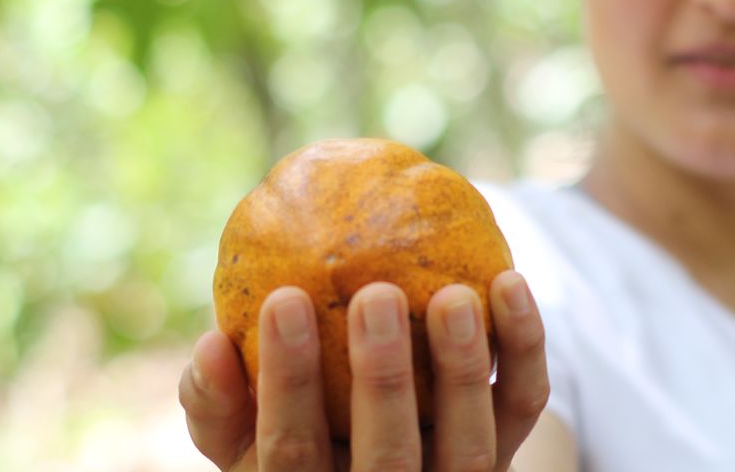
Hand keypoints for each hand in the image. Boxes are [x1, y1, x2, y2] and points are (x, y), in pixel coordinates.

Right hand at [178, 270, 548, 470]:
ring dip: (463, 369)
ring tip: (454, 295)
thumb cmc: (294, 434)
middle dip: (383, 379)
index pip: (291, 452)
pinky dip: (524, 347)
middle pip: (388, 460)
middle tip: (376, 295)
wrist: (384, 467)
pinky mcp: (507, 453)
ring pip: (470, 447)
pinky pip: (524, 404)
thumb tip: (210, 344)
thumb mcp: (239, 434)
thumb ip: (216, 398)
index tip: (283, 297)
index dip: (286, 380)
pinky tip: (508, 281)